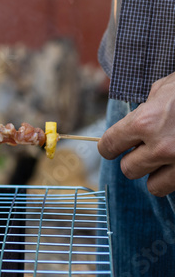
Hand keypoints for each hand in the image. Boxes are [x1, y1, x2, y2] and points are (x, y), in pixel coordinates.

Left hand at [99, 73, 174, 195]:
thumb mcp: (163, 90)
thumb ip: (145, 109)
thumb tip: (134, 121)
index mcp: (144, 122)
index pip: (109, 145)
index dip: (109, 147)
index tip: (112, 148)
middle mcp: (160, 146)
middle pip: (129, 169)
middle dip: (133, 160)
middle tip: (142, 151)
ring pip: (152, 186)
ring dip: (154, 174)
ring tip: (162, 161)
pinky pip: (174, 187)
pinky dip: (173, 179)